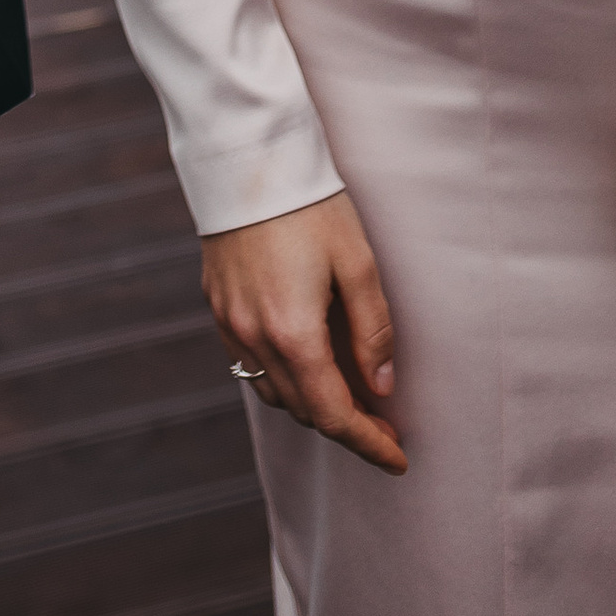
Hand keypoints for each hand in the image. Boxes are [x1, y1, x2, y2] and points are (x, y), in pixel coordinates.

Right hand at [202, 192, 403, 475]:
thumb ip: (373, 332)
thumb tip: (382, 388)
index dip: (369, 445)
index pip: (335, 415)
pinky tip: (304, 365)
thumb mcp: (357, 263)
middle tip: (384, 425)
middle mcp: (254, 337)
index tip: (398, 459)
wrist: (246, 156)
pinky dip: (281, 381)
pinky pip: (248, 366)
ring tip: (348, 397)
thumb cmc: (310, 205)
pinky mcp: (217, 306)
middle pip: (304, 411)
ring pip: (273, 394)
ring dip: (312, 406)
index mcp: (293, 333)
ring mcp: (230, 323)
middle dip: (346, 426)